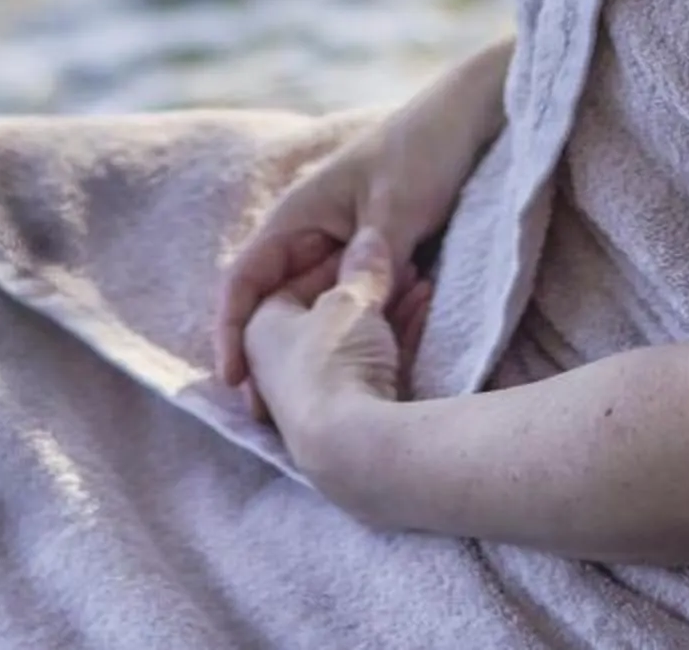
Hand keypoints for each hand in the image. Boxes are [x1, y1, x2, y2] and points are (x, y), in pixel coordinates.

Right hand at [215, 89, 486, 390]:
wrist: (468, 118)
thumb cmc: (425, 150)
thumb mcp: (398, 205)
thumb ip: (372, 259)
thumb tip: (355, 308)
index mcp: (298, 214)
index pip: (245, 278)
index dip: (230, 330)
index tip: (234, 380)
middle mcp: (310, 232)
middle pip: (274, 304)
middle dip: (270, 356)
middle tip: (275, 415)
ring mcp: (341, 245)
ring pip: (314, 308)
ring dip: (318, 346)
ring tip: (321, 399)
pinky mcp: (372, 256)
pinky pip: (354, 301)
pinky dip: (359, 328)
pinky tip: (376, 359)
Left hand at [241, 227, 414, 481]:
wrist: (356, 449)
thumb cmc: (333, 360)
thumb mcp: (350, 300)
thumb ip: (363, 267)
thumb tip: (369, 239)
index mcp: (260, 330)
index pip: (293, 281)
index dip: (334, 258)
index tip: (369, 244)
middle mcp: (280, 365)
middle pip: (329, 313)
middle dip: (369, 286)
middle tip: (404, 265)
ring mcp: (318, 395)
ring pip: (358, 339)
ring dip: (390, 310)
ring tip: (424, 285)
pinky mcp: (353, 418)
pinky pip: (377, 364)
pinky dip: (401, 338)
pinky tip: (427, 313)